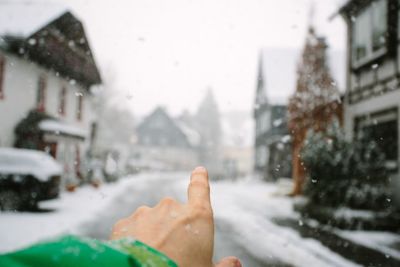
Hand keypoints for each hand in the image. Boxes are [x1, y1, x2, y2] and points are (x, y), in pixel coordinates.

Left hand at [111, 166, 240, 266]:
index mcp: (197, 217)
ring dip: (152, 236)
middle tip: (173, 254)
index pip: (200, 190)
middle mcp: (171, 208)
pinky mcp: (124, 223)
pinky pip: (132, 230)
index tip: (199, 171)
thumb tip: (234, 263)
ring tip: (153, 259)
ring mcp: (145, 213)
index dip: (200, 180)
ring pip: (151, 222)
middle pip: (174, 215)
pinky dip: (134, 241)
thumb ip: (224, 265)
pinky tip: (136, 257)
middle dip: (172, 230)